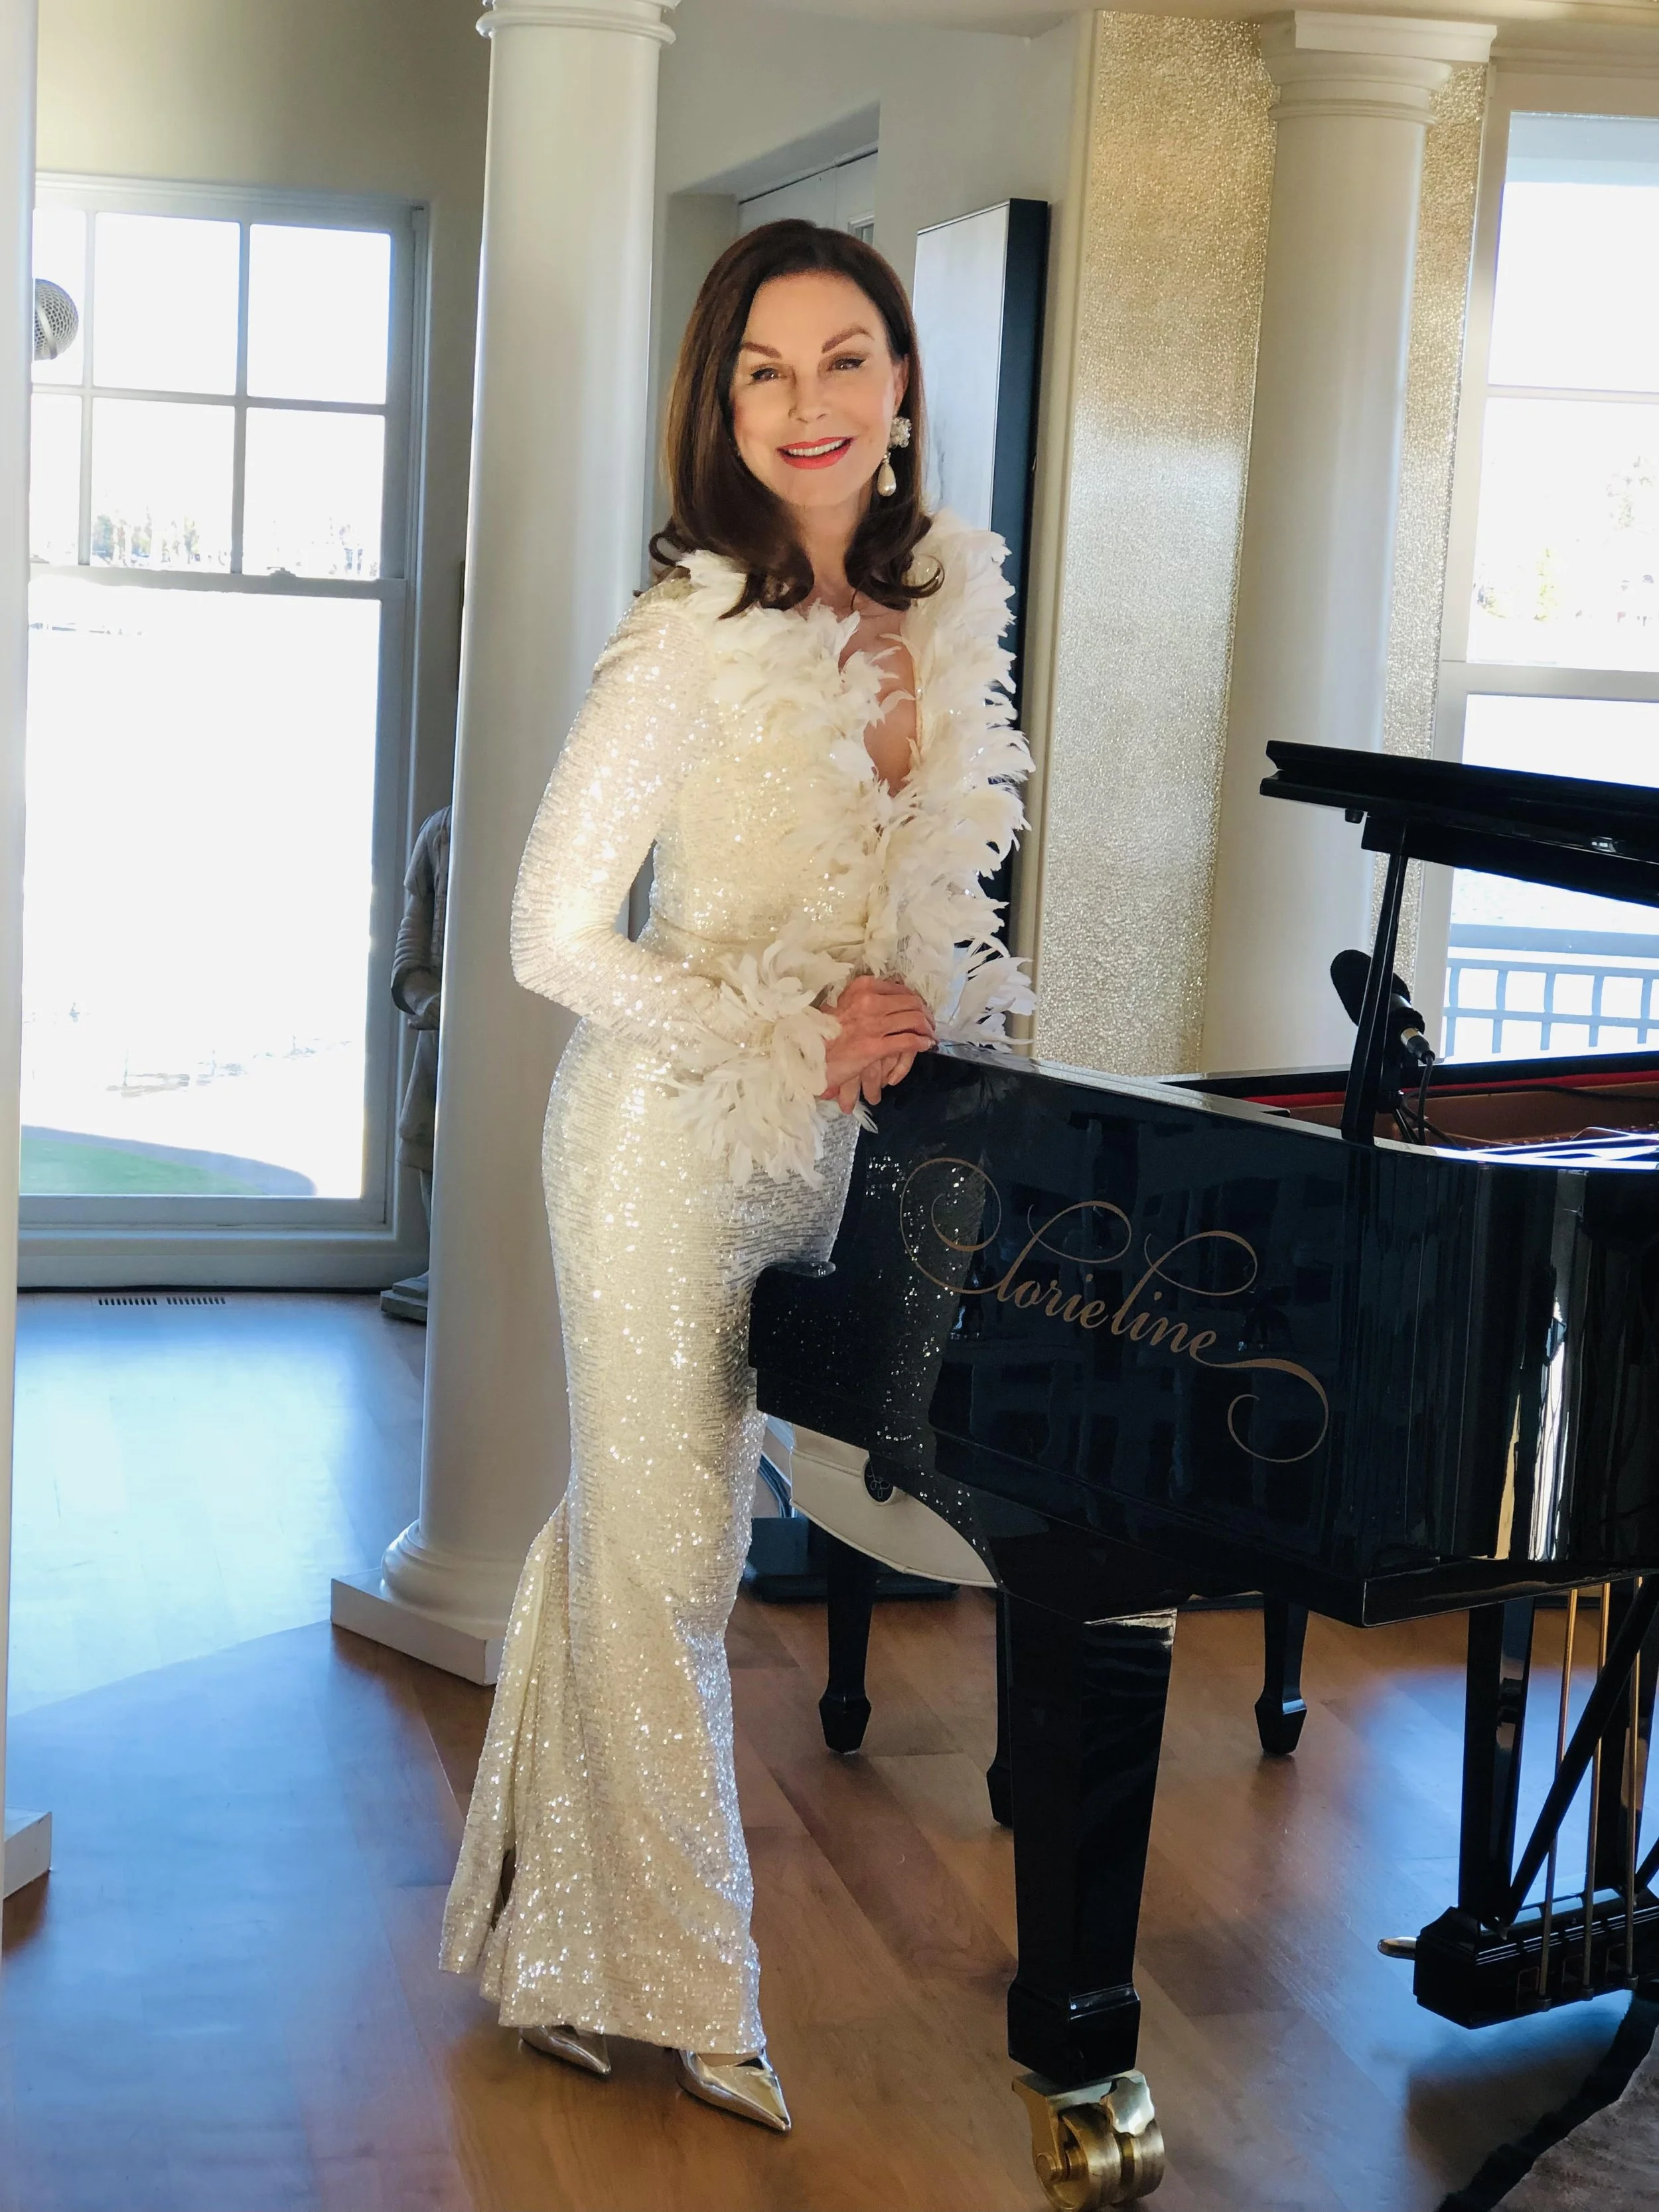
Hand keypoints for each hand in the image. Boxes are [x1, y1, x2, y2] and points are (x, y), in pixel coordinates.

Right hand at [820, 976, 932, 1111]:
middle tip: (930, 1024)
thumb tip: (887, 996)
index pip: (901, 988)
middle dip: (926, 1014)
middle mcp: (870, 1001)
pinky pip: (908, 1041)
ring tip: (929, 1035)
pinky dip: (921, 1043)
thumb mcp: (843, 1003)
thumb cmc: (824, 1030)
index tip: (920, 1008)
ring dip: (927, 1029)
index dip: (915, 999)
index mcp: (862, 986)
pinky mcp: (875, 1047)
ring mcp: (874, 1024)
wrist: (808, 1053)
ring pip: (914, 1020)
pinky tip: (925, 1045)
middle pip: (912, 1003)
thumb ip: (864, 998)